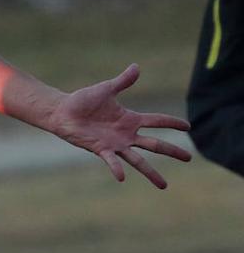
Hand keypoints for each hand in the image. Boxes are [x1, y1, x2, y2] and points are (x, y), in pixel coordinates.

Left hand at [49, 64, 191, 187]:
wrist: (62, 111)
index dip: (172, 122)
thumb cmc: (83, 101)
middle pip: (154, 144)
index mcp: (130, 119)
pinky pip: (111, 160)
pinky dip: (116, 167)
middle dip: (171, 151)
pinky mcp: (100, 149)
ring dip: (151, 172)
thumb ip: (123, 81)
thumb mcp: (106, 89)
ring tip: (164, 185)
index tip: (188, 127)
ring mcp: (115, 143)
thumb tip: (136, 67)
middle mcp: (126, 134)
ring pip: (138, 160)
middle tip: (189, 158)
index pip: (156, 121)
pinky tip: (122, 176)